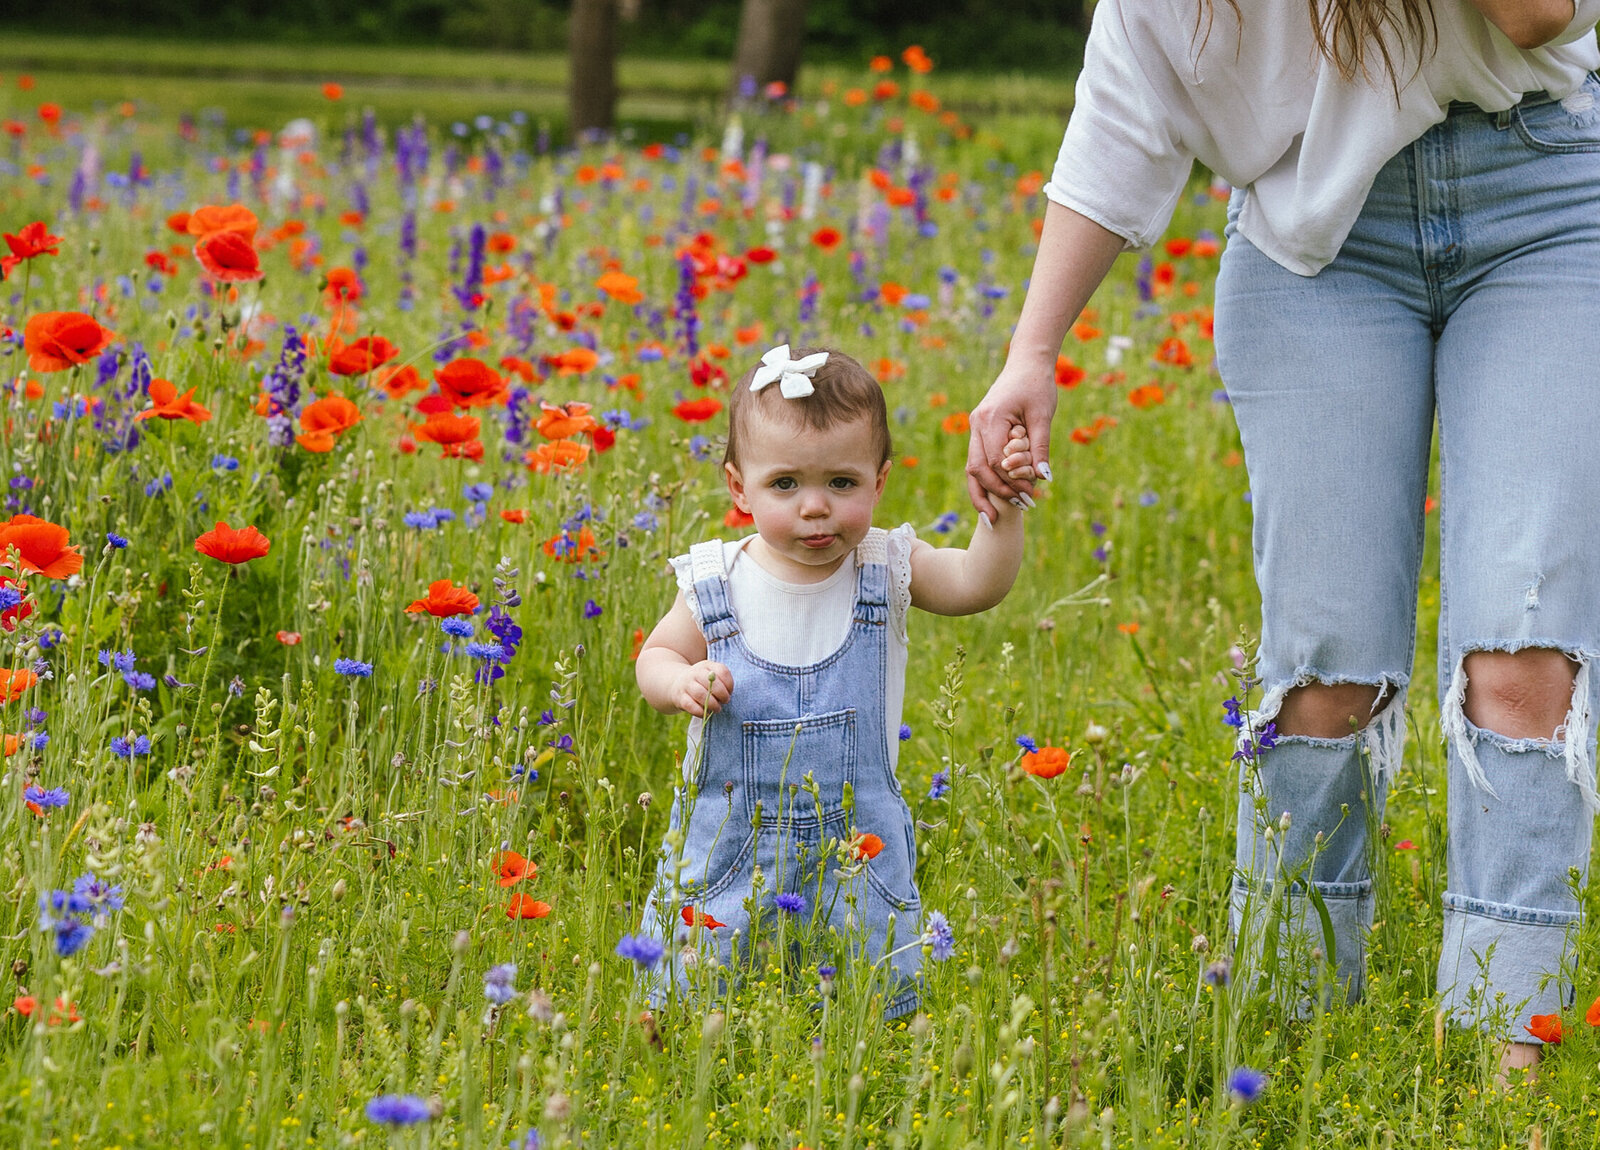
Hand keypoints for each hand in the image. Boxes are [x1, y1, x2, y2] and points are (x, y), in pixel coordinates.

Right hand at [670, 660, 731, 716]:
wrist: (676, 683)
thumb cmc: (700, 682)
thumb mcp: (710, 675)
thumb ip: (721, 681)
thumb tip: (727, 695)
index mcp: (706, 665)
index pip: (722, 671)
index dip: (729, 683)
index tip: (730, 692)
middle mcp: (695, 673)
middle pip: (711, 682)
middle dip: (722, 694)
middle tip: (725, 701)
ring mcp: (686, 685)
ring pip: (700, 694)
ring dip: (712, 704)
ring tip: (717, 708)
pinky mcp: (680, 698)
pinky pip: (691, 706)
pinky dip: (701, 712)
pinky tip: (706, 713)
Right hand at [967, 360, 1056, 518]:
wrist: (1026, 363)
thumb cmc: (1038, 385)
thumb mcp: (1043, 416)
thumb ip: (1040, 447)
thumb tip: (1044, 478)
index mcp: (991, 418)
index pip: (995, 460)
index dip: (1010, 482)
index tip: (1029, 496)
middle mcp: (977, 423)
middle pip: (977, 468)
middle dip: (996, 492)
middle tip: (1019, 507)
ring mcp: (975, 427)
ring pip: (972, 467)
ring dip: (985, 491)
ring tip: (997, 515)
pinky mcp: (980, 430)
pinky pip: (977, 460)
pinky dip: (985, 480)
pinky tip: (996, 496)